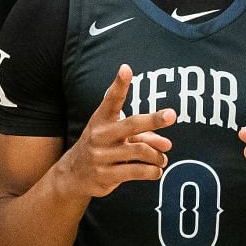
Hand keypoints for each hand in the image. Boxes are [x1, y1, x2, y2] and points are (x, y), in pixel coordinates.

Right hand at [53, 65, 175, 198]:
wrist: (73, 176)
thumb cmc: (102, 149)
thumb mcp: (117, 138)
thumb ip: (143, 136)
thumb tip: (168, 144)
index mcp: (101, 120)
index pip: (111, 100)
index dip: (119, 85)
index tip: (126, 69)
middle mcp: (100, 135)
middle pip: (132, 124)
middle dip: (153, 119)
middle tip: (172, 114)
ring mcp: (102, 156)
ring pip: (141, 151)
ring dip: (157, 156)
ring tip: (162, 159)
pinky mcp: (106, 175)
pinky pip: (137, 171)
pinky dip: (153, 172)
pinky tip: (156, 171)